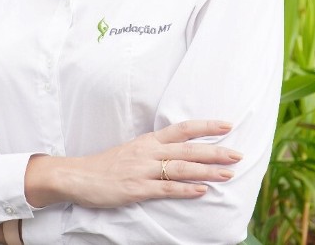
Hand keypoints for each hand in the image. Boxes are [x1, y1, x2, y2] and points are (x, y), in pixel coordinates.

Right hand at [25, 119, 242, 208]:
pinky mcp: (136, 189)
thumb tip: (178, 155)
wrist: (75, 176)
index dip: (205, 126)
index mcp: (147, 141)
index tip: (228, 124)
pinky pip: (165, 189)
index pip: (181, 129)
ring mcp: (142, 170)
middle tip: (238, 154)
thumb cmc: (104, 166)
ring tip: (229, 174)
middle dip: (215, 151)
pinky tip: (202, 191)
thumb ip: (153, 152)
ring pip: (180, 168)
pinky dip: (185, 190)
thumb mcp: (130, 152)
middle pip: (187, 148)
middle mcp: (147, 152)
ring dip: (207, 171)